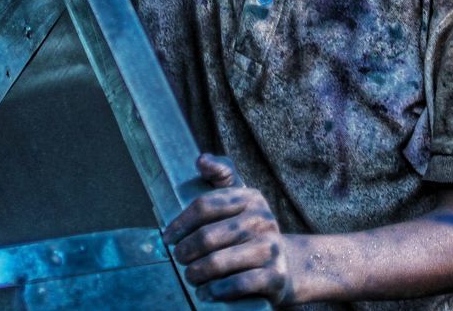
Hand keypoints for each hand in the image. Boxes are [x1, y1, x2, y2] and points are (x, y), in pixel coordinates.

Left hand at [164, 153, 295, 304]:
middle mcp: (263, 221)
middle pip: (208, 236)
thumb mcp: (239, 200)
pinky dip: (216, 291)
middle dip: (186, 251)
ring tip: (191, 276)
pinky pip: (237, 284)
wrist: (284, 264)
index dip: (180, 222)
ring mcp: (271, 249)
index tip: (168, 237)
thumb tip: (201, 159)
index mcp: (251, 198)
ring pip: (219, 262)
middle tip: (179, 259)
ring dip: (196, 273)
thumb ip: (220, 175)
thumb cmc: (249, 231)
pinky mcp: (275, 276)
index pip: (205, 205)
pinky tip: (206, 293)